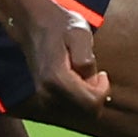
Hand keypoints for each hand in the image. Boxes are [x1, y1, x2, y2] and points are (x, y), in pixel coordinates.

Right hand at [5, 0, 110, 119]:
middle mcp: (47, 93)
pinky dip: (80, 97)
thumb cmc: (60, 25)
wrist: (34, 24)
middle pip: (86, 112)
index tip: (102, 73)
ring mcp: (44, 97)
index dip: (103, 89)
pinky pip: (71, 109)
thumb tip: (89, 79)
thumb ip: (86, 58)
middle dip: (96, 94)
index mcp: (56, 80)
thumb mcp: (80, 33)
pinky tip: (78, 79)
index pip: (91, 103)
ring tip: (84, 73)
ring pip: (79, 112)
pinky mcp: (44, 98)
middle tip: (94, 73)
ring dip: (88, 96)